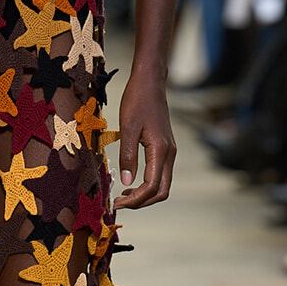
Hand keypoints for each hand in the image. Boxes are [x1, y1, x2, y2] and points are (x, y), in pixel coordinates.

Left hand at [113, 72, 175, 210]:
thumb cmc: (137, 101)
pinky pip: (160, 173)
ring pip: (162, 184)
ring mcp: (169, 151)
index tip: (117, 202)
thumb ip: (128, 156)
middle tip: (119, 203)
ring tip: (123, 195)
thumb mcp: (127, 128)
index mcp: (161, 150)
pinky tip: (131, 181)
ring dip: (144, 194)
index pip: (151, 187)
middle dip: (141, 202)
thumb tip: (126, 183)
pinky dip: (147, 183)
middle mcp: (169, 153)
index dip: (135, 199)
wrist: (150, 82)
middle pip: (161, 191)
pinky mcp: (165, 148)